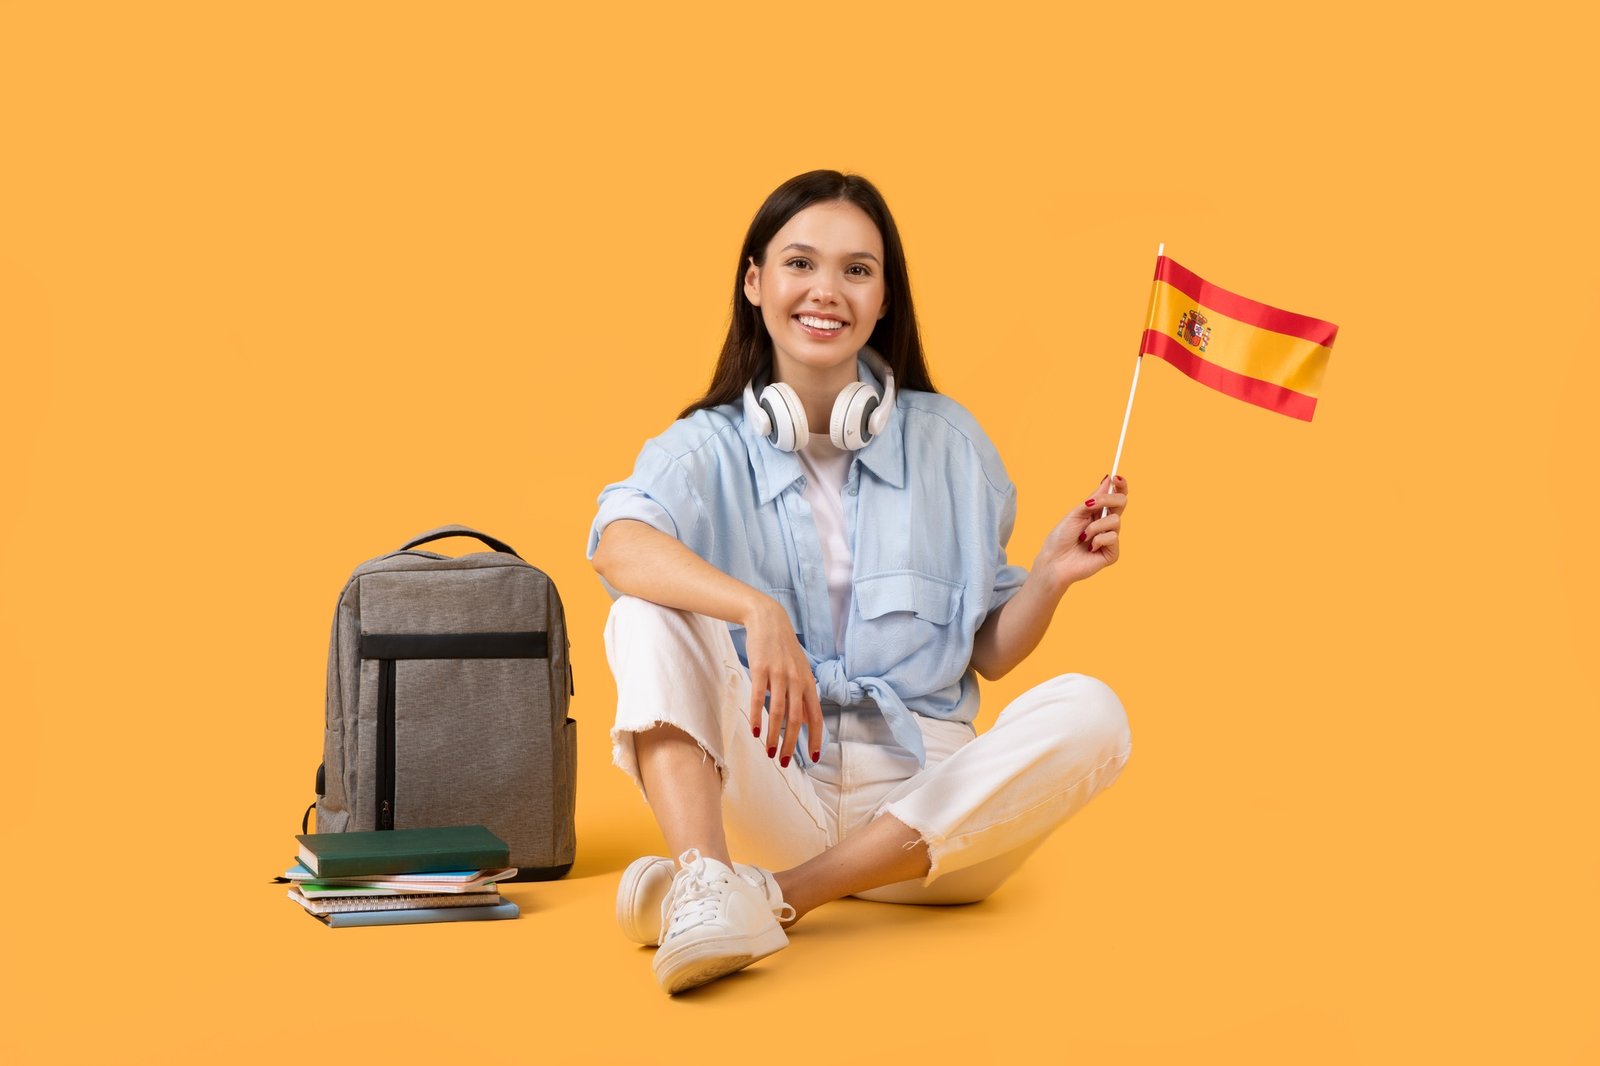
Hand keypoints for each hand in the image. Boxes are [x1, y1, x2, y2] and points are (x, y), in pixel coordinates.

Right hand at [742, 595, 823, 766]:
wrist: (769, 620)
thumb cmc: (784, 649)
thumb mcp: (800, 671)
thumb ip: (803, 695)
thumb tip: (808, 721)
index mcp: (808, 683)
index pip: (817, 717)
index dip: (816, 739)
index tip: (814, 758)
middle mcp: (797, 681)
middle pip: (798, 720)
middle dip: (792, 744)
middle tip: (784, 762)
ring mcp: (780, 675)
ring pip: (779, 713)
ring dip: (773, 736)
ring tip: (769, 752)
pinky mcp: (761, 669)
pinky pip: (759, 698)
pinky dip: (757, 716)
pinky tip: (754, 731)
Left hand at [1033, 474, 1128, 592]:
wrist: (1054, 561)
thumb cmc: (1060, 538)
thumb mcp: (1075, 513)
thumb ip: (1093, 499)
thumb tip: (1107, 480)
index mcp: (1097, 513)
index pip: (1115, 496)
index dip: (1120, 485)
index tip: (1116, 477)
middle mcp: (1106, 524)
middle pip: (1122, 502)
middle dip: (1107, 500)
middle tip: (1090, 504)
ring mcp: (1110, 539)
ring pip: (1115, 520)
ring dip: (1095, 526)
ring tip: (1083, 536)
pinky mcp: (1112, 553)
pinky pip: (1113, 537)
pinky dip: (1098, 540)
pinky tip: (1089, 548)